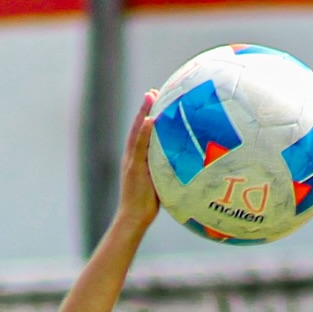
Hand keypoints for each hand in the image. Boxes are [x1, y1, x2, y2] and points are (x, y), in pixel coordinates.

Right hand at [117, 92, 160, 231]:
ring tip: (150, 95)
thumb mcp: (158, 185)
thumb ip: (164, 173)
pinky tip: (150, 119)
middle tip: (152, 91)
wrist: (132, 220)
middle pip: (138, 128)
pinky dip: (144, 133)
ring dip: (143, 113)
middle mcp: (131, 158)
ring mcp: (132, 162)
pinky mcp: (135, 169)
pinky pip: (140, 147)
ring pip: (138, 133)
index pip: (142, 135)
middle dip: (144, 109)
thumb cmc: (146, 207)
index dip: (147, 117)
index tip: (154, 101)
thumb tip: (181, 168)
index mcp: (136, 161)